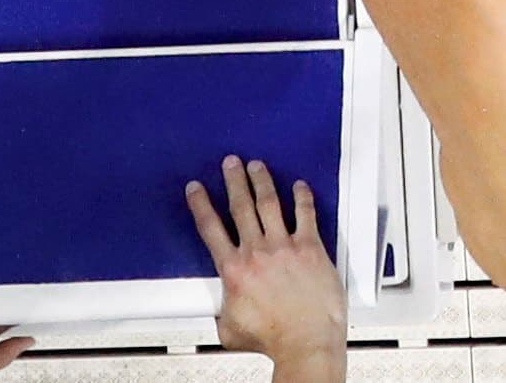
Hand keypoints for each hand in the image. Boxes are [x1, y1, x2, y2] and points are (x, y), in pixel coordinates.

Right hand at [186, 156, 346, 364]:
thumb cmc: (273, 340)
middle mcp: (257, 252)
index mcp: (234, 270)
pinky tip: (300, 186)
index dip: (201, 204)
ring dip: (261, 180)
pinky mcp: (309, 247)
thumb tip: (223, 307)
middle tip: (230, 163)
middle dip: (233, 180)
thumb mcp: (231, 328)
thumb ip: (223, 309)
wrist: (305, 342)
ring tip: (257, 166)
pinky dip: (302, 197)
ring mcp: (284, 246)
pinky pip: (305, 213)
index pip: (211, 228)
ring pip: (269, 202)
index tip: (196, 189)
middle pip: (240, 205)